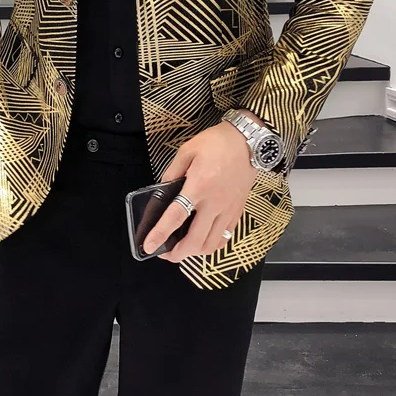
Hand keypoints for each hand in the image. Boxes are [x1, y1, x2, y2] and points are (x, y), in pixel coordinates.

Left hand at [142, 113, 262, 261]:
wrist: (246, 141)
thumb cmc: (216, 143)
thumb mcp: (187, 151)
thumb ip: (172, 173)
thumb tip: (163, 192)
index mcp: (199, 186)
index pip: (175, 217)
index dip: (160, 234)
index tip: (149, 246)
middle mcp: (214, 203)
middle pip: (195, 241)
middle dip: (177, 254)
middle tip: (164, 253)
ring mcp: (228, 210)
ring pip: (211, 245)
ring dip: (194, 252)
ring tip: (182, 248)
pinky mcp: (237, 212)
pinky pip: (224, 238)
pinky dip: (210, 245)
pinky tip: (201, 240)